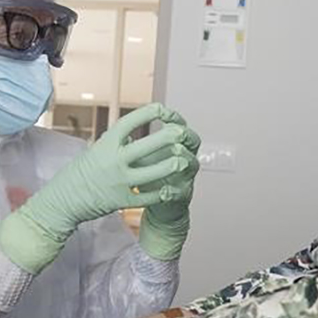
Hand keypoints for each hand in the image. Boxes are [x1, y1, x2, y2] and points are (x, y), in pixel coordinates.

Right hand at [0, 104, 196, 272]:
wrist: (63, 200)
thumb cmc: (78, 174)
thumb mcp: (95, 151)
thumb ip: (115, 143)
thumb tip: (131, 133)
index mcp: (106, 145)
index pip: (130, 122)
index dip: (148, 113)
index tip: (162, 109)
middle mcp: (113, 161)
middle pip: (147, 145)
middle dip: (168, 137)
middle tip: (181, 133)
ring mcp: (119, 182)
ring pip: (153, 172)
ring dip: (171, 166)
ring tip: (183, 161)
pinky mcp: (122, 201)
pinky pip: (148, 197)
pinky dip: (162, 193)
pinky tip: (171, 189)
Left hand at [137, 109, 200, 260]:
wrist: (156, 205)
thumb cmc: (146, 176)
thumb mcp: (140, 157)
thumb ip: (136, 144)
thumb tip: (124, 132)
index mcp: (173, 144)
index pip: (179, 124)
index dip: (173, 117)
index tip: (162, 112)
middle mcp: (183, 158)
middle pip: (192, 140)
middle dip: (184, 135)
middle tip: (176, 133)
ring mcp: (185, 177)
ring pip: (192, 164)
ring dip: (184, 160)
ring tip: (176, 160)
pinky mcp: (182, 196)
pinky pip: (181, 193)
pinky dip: (173, 192)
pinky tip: (164, 192)